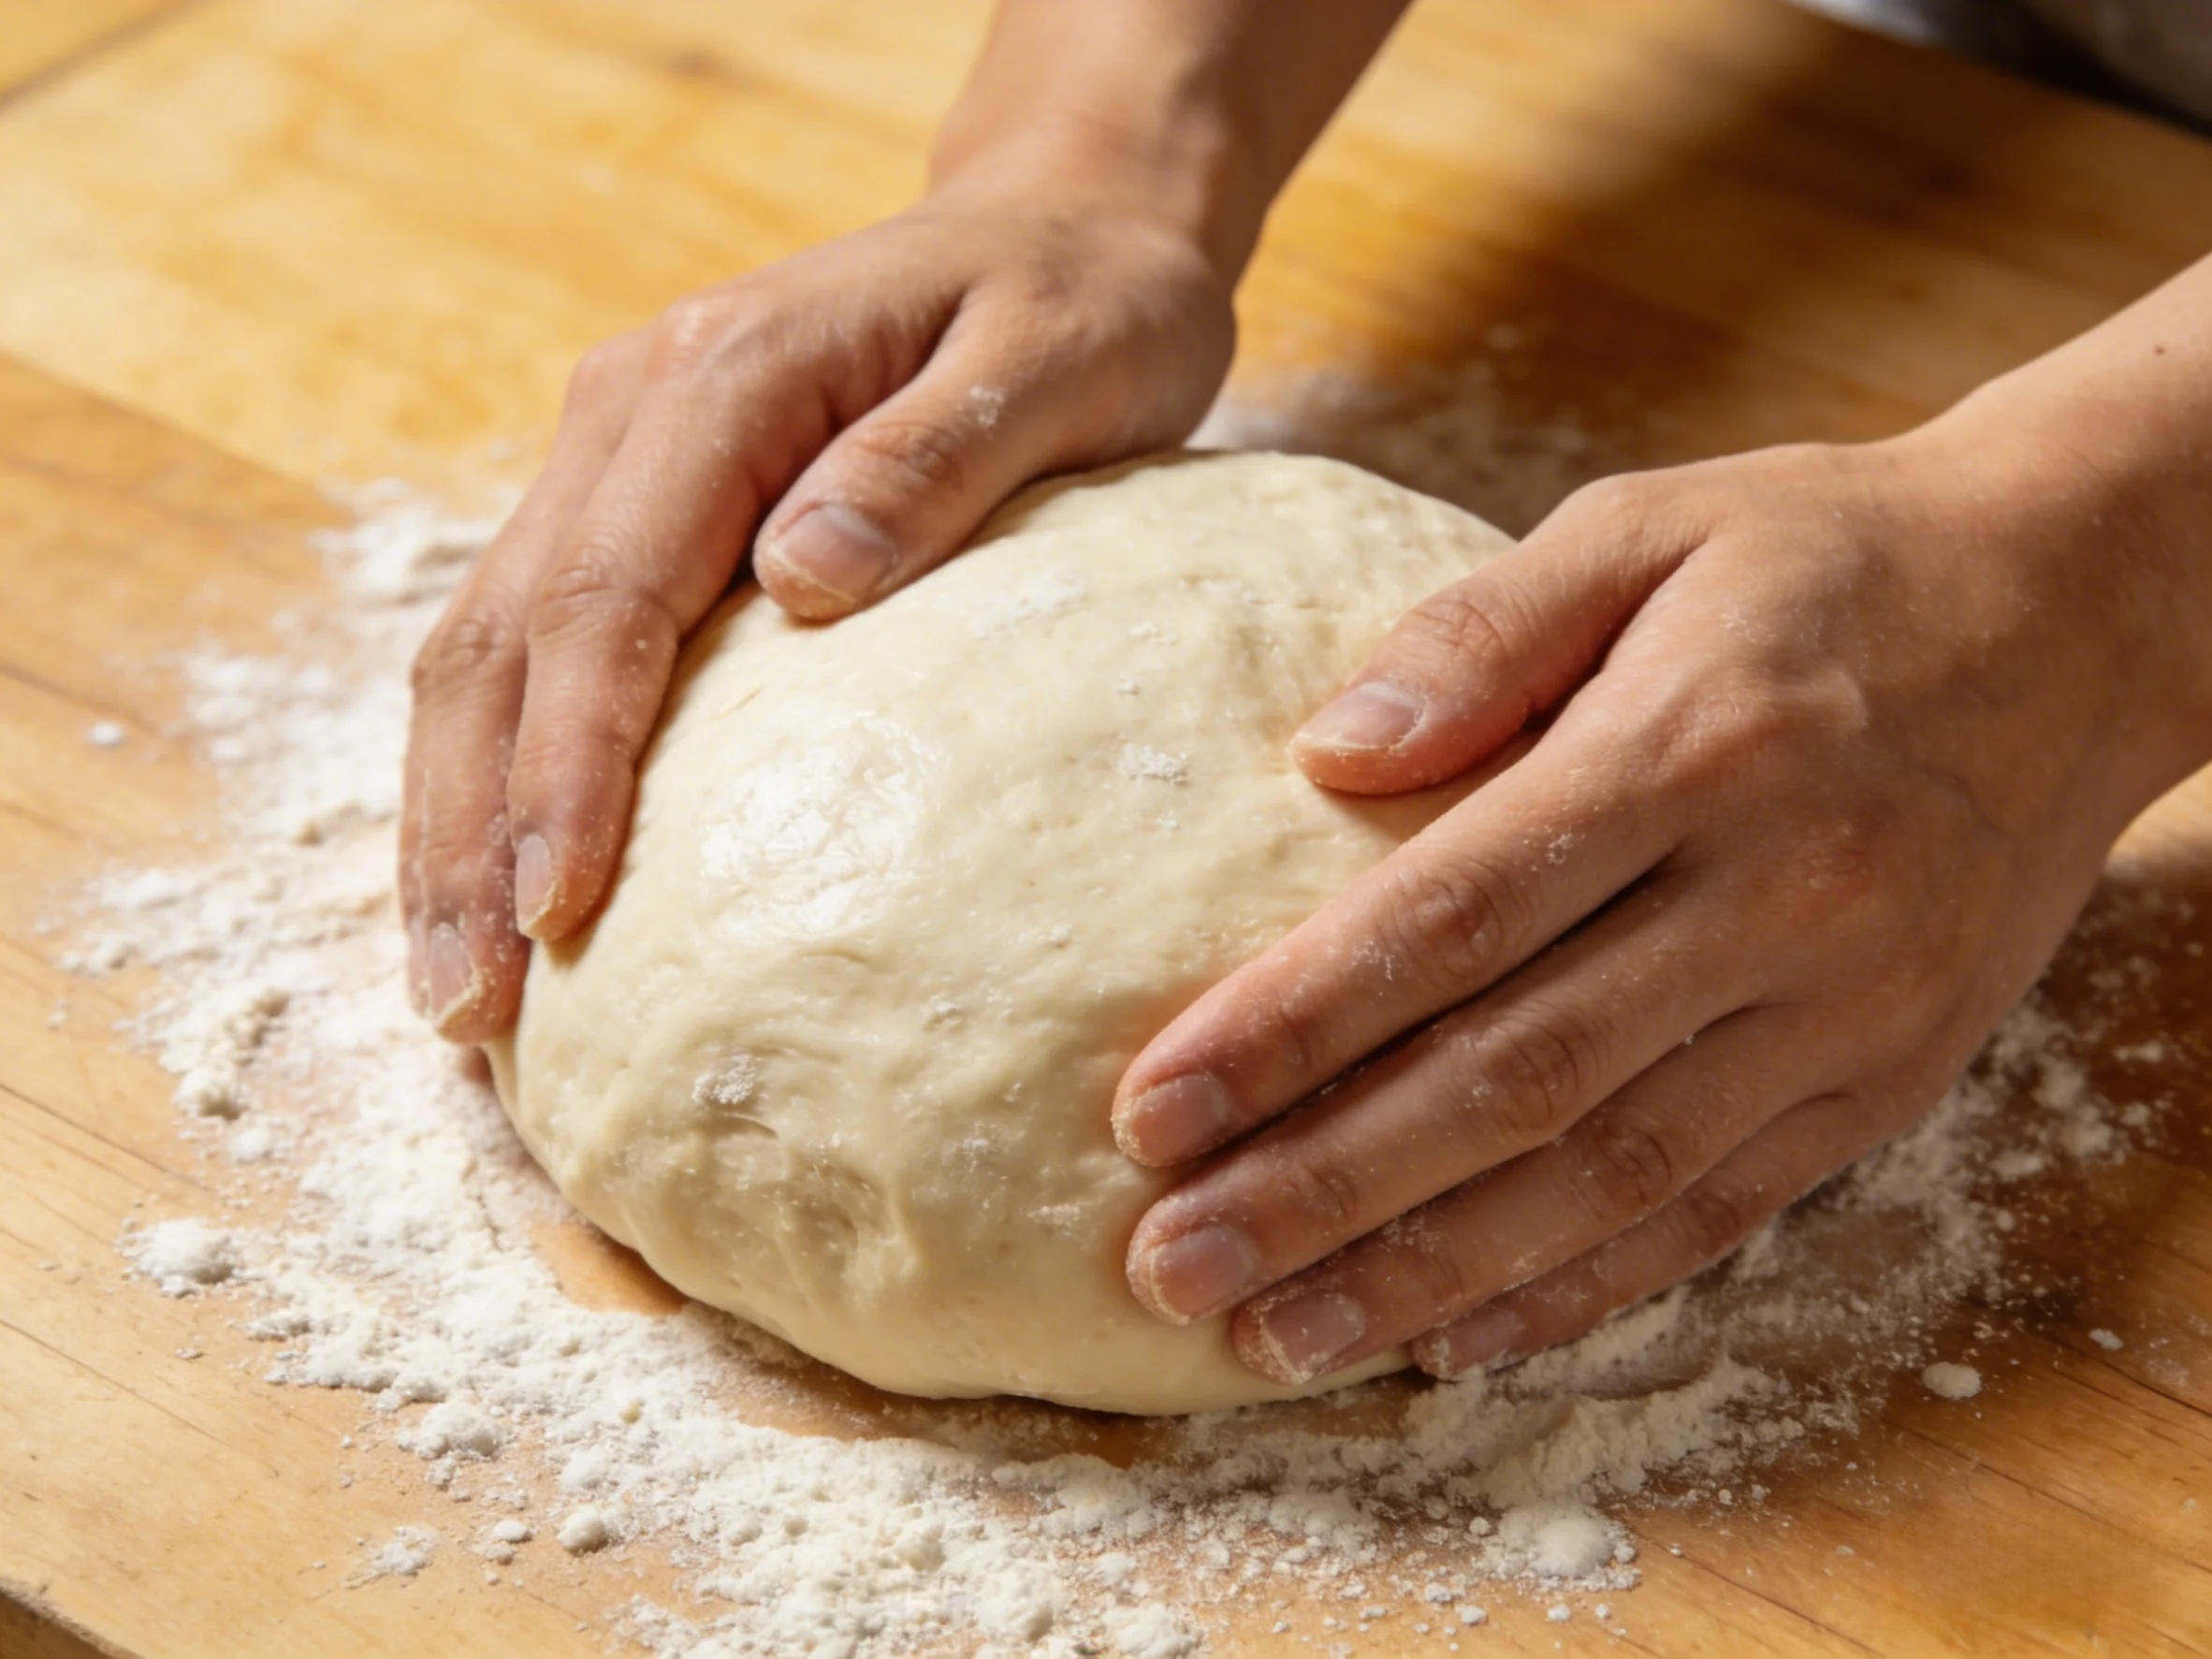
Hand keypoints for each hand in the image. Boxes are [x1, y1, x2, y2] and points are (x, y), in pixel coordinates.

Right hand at [401, 182, 1233, 1036]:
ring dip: (453, 822)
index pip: (609, 596)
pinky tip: (503, 886)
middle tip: (471, 1009)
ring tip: (457, 989)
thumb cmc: (1079, 304)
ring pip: (486, 652)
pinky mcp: (638, 502)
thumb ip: (930, 463)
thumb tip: (801, 585)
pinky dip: (501, 775)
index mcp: (721, 377)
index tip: (559, 910)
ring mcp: (618, 455)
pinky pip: (535, 646)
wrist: (1058, 225)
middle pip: (504, 641)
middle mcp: (630, 412)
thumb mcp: (1052, 364)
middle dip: (470, 831)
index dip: (571, 763)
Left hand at [1113, 415, 2211, 1385]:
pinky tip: (1457, 1339)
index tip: (1152, 1109)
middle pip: (1514, 1078)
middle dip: (1326, 1186)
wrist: (2086, 609)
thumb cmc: (1827, 558)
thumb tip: (1324, 750)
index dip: (1293, 1023)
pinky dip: (1582, 1289)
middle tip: (1172, 1260)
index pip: (1452, 915)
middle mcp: (1778, 896)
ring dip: (1428, 1274)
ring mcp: (1846, 1007)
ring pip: (1609, 1179)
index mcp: (1696, 746)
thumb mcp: (1649, 524)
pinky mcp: (1886, 1077)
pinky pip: (1719, 1213)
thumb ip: (1480, 630)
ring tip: (1275, 1337)